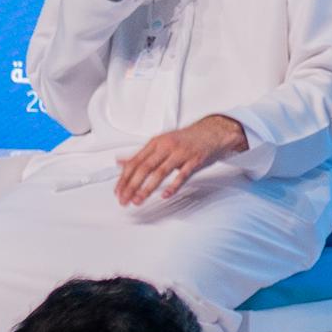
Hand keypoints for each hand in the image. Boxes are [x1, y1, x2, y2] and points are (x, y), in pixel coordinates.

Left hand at [115, 114, 244, 207]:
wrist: (212, 131)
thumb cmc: (185, 139)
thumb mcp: (160, 143)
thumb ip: (141, 155)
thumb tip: (120, 163)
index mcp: (156, 143)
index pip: (135, 162)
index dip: (124, 178)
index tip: (118, 192)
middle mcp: (166, 146)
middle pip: (145, 167)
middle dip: (132, 185)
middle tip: (124, 200)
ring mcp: (181, 153)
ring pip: (160, 172)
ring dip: (147, 188)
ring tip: (138, 200)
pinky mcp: (195, 160)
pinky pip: (182, 174)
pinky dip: (173, 185)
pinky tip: (165, 194)